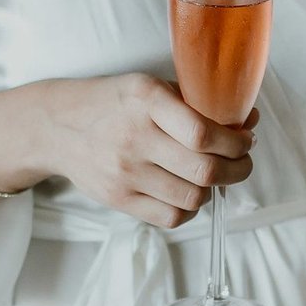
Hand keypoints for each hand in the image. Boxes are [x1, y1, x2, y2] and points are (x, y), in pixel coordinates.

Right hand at [9, 74, 257, 230]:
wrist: (56, 126)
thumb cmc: (111, 103)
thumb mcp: (150, 87)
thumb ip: (198, 102)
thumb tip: (250, 120)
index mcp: (147, 100)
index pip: (203, 134)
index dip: (236, 143)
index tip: (246, 140)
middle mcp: (135, 137)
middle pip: (205, 170)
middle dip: (238, 169)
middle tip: (242, 163)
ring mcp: (125, 172)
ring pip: (193, 198)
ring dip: (215, 190)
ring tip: (215, 176)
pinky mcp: (119, 199)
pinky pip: (171, 218)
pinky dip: (190, 209)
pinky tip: (189, 193)